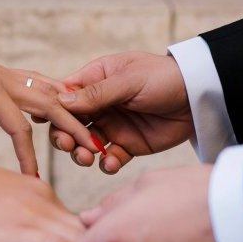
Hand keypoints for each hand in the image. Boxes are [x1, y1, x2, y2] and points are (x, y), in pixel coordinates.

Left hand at [0, 19, 101, 175]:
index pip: (18, 126)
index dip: (28, 155)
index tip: (33, 180)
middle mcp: (4, 78)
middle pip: (49, 104)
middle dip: (71, 128)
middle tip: (92, 151)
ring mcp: (6, 74)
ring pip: (49, 91)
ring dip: (70, 111)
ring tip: (88, 131)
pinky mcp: (2, 74)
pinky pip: (38, 83)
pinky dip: (56, 96)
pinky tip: (66, 105)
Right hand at [52, 52, 193, 173]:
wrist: (198, 96)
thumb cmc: (163, 78)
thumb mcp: (129, 81)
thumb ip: (97, 94)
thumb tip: (62, 101)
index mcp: (96, 79)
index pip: (65, 94)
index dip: (53, 108)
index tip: (45, 120)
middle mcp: (100, 104)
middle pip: (69, 123)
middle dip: (64, 135)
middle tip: (68, 144)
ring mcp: (113, 125)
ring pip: (85, 143)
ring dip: (81, 152)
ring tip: (87, 157)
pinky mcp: (128, 145)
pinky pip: (109, 158)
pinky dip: (106, 163)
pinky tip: (111, 163)